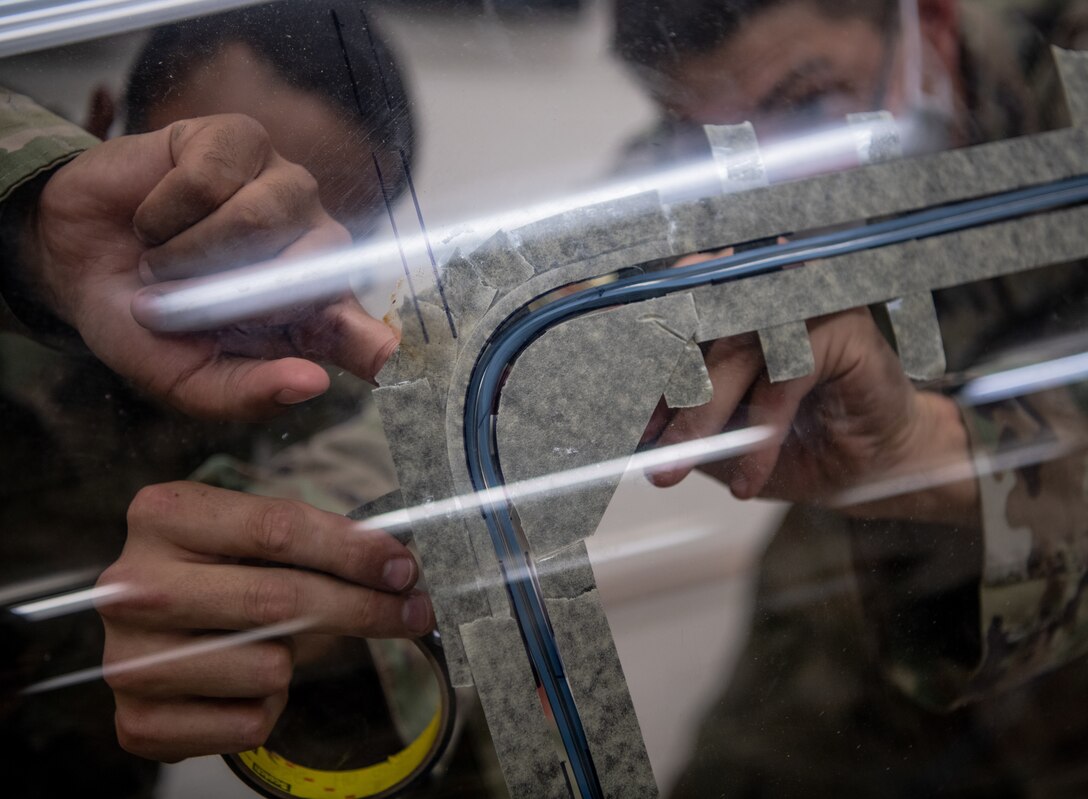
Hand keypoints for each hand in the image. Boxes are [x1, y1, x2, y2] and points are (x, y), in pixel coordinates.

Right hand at [21, 114, 396, 419]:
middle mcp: (314, 247)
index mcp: (310, 315)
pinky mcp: (242, 140)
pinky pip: (213, 176)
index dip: (382, 349)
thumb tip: (314, 384)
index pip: (368, 336)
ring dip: (192, 251)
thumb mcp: (185, 378)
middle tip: (186, 298)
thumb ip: (246, 392)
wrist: (74, 257)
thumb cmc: (142, 320)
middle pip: (315, 268)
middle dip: (239, 293)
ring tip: (163, 260)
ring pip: (263, 216)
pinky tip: (154, 217)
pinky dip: (166, 207)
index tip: (391, 362)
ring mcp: (285, 187)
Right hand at [95, 482, 432, 760]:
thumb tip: (397, 569)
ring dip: (292, 663)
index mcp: (163, 515)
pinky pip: (248, 723)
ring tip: (269, 646)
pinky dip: (265, 708)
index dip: (352, 550)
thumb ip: (315, 541)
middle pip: (278, 599)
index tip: (402, 567)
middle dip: (361, 607)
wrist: (152, 631)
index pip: (277, 529)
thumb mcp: (252, 536)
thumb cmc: (218, 571)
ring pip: (268, 668)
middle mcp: (132, 586)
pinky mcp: (135, 722)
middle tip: (412, 611)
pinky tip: (241, 685)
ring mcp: (128, 657)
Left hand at [644, 256, 978, 524]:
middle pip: (686, 325)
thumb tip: (612, 425)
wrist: (869, 466)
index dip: (625, 350)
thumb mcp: (713, 434)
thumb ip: (668, 419)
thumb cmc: (791, 441)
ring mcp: (796, 295)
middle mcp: (753, 286)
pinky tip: (749, 477)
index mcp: (717, 301)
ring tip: (676, 468)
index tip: (595, 399)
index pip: (658, 309)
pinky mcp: (838, 321)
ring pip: (730, 349)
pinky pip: (784, 375)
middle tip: (637, 444)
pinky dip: (760, 432)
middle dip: (656, 391)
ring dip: (699, 415)